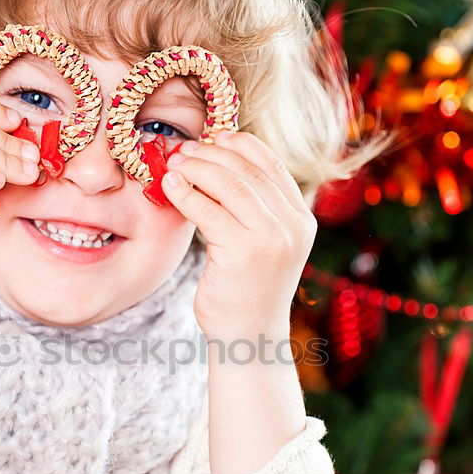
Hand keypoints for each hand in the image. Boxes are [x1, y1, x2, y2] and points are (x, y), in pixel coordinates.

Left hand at [161, 130, 317, 342]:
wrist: (248, 336)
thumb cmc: (247, 290)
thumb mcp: (262, 244)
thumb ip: (253, 210)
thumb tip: (216, 165)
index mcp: (302, 220)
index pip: (272, 166)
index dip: (242, 145)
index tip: (216, 137)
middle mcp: (292, 226)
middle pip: (249, 172)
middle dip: (213, 155)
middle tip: (185, 151)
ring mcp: (272, 238)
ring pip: (230, 185)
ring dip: (198, 169)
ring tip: (175, 164)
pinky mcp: (244, 251)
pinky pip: (209, 210)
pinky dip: (186, 193)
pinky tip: (170, 186)